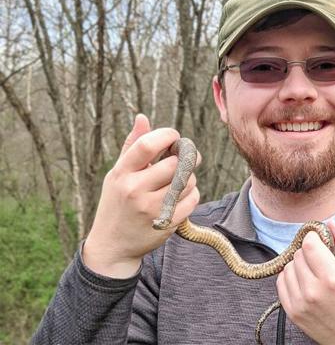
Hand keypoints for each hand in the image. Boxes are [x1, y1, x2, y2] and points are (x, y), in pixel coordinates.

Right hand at [83, 114, 200, 277]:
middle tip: (186, 158)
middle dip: (186, 158)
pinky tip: (181, 197)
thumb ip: (132, 146)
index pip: (148, 145)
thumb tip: (143, 117)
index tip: (174, 137)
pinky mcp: (167, 223)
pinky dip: (192, 195)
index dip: (168, 135)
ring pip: (188, 182)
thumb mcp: (117, 174)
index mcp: (121, 174)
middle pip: (175, 164)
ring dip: (189, 178)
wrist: (112, 246)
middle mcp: (135, 190)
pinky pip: (193, 199)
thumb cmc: (117, 203)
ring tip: (179, 181)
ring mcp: (151, 209)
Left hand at [276, 220, 334, 344]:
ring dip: (299, 264)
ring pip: (288, 267)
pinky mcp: (292, 313)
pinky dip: (291, 278)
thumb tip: (330, 223)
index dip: (314, 237)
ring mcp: (301, 304)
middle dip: (309, 251)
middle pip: (298, 254)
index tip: (321, 240)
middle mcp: (314, 291)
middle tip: (322, 259)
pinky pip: (281, 283)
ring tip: (315, 272)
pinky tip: (305, 282)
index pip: (309, 244)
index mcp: (334, 278)